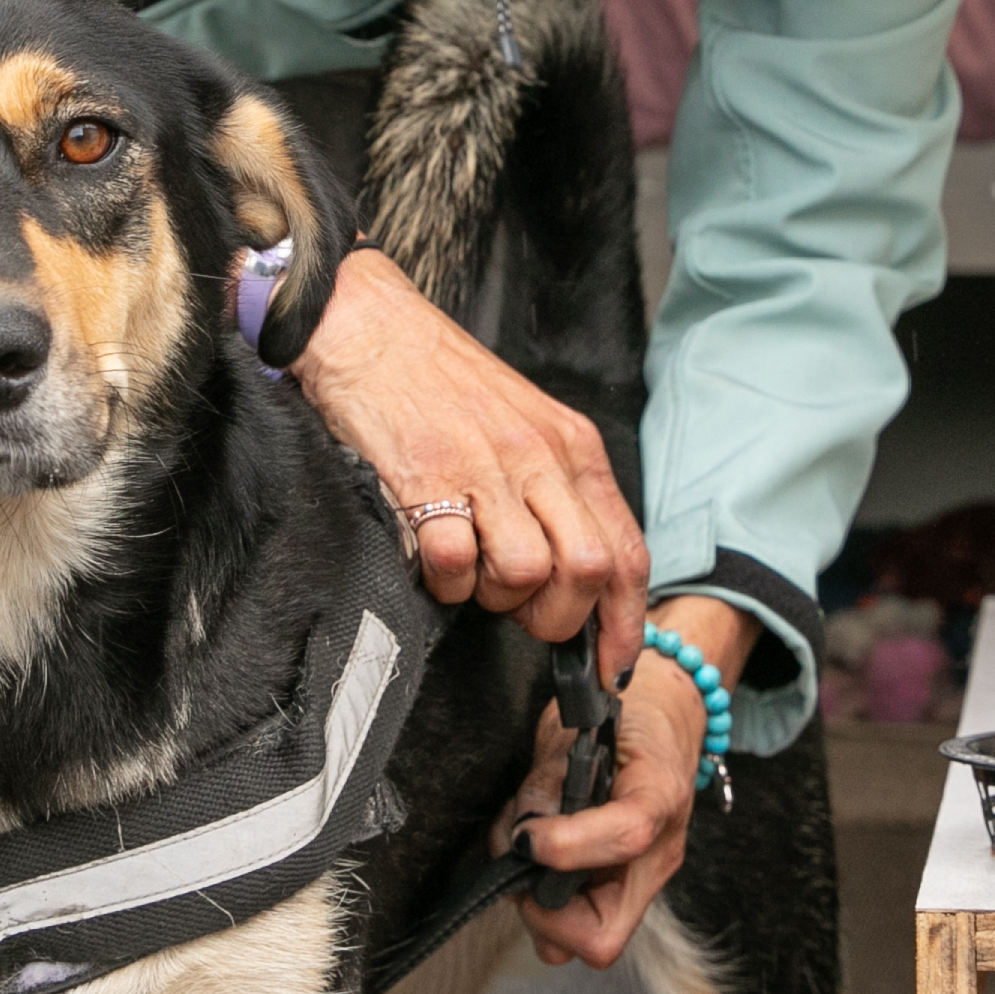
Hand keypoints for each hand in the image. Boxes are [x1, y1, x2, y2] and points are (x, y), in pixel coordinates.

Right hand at [293, 248, 645, 663]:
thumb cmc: (441, 382)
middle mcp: (538, 457)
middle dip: (555, 616)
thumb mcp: (526, 425)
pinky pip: (452, 565)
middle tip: (520, 611)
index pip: (626, 551)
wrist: (368, 327)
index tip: (612, 666)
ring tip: (467, 568)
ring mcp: (483, 468)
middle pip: (585, 572)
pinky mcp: (424, 480)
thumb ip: (558, 492)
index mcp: (572, 447)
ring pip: (522, 574)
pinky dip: (441, 581)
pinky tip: (429, 556)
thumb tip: (580, 578)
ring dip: (491, 597)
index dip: (625, 623)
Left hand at [514, 599, 751, 968]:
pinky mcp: (620, 887)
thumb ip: (549, 783)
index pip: (625, 839)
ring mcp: (640, 879)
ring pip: (587, 941)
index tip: (525, 836)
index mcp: (660, 797)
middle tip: (521, 861)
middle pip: (602, 934)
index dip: (565, 847)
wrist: (663, 715)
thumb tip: (520, 831)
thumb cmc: (627, 715)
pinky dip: (545, 902)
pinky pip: (578, 922)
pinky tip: (539, 855)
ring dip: (539, 909)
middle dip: (545, 910)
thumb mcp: (583, 728)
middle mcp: (656, 855)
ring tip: (527, 852)